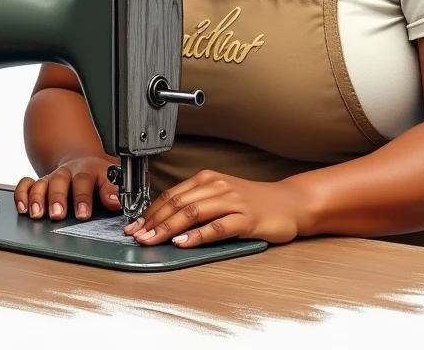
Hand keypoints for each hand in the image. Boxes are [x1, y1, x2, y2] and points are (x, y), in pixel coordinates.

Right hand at [13, 156, 121, 220]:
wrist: (82, 164)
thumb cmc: (97, 178)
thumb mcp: (109, 180)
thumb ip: (112, 190)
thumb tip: (115, 201)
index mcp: (87, 170)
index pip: (83, 180)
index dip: (83, 198)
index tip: (83, 214)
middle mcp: (67, 173)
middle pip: (60, 181)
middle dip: (57, 198)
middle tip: (58, 214)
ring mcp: (51, 178)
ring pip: (41, 183)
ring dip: (37, 198)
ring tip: (37, 214)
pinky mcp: (38, 184)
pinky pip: (26, 185)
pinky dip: (22, 194)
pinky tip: (23, 208)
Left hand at [123, 169, 307, 247]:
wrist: (289, 203)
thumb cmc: (254, 203)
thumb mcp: (221, 196)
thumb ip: (197, 204)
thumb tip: (164, 222)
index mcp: (209, 179)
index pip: (172, 195)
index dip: (150, 211)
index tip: (134, 226)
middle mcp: (218, 186)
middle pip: (178, 204)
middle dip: (153, 221)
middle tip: (136, 236)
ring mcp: (232, 202)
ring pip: (193, 213)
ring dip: (168, 228)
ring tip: (152, 240)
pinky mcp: (245, 219)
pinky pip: (217, 227)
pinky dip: (197, 236)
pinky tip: (183, 243)